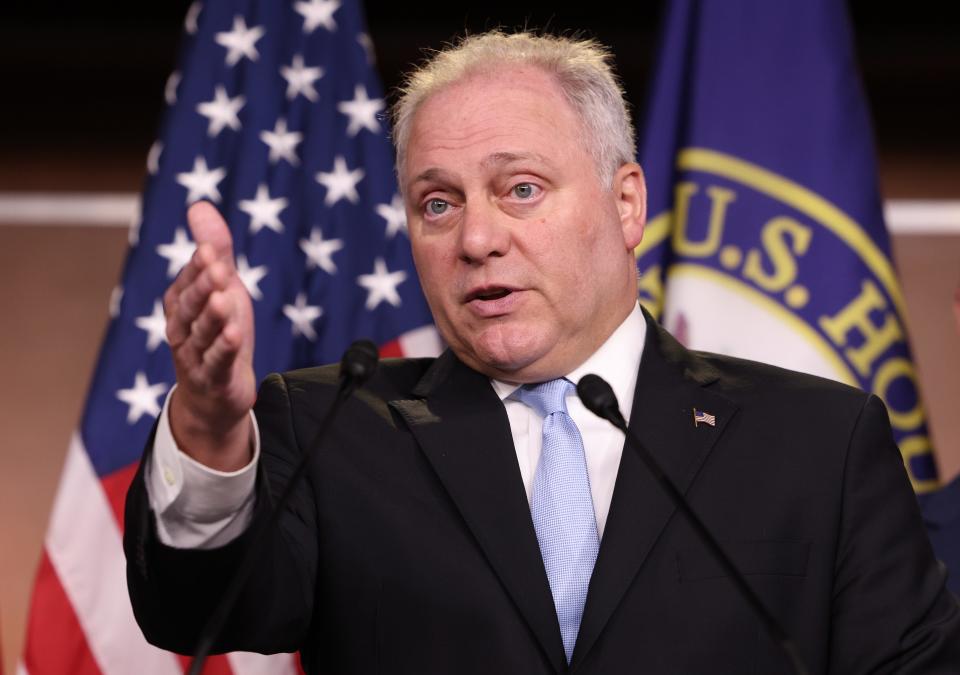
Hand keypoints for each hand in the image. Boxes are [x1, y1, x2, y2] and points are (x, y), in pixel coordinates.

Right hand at [164, 201, 256, 469]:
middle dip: (203, 286)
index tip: (209, 249)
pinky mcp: (213, 379)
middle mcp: (182, 329)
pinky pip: (217, 362)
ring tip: (224, 299)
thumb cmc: (218, 333)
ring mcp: (195, 356)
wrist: (215, 395)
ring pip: (202, 334)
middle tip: (218, 268)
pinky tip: (235, 335)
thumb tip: (199, 204)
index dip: (199, 268)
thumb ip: (215, 250)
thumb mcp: (222, 288)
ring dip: (213, 316)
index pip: (187, 282)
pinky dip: (224, 349)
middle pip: (190, 306)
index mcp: (181, 305)